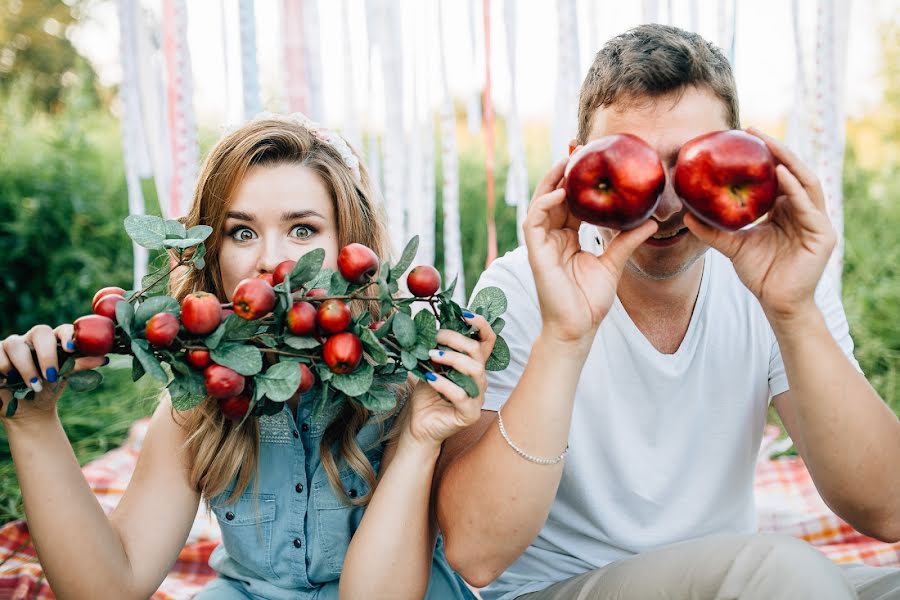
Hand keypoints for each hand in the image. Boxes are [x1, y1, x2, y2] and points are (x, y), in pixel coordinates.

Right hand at [0, 324, 106, 423]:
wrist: (30, 409)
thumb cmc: (50, 388)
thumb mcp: (66, 377)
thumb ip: (81, 365)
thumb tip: (104, 358)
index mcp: (54, 341)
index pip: (61, 329)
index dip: (66, 335)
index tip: (70, 348)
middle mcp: (33, 340)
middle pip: (39, 332)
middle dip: (46, 354)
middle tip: (52, 375)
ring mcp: (12, 346)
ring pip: (15, 344)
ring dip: (26, 367)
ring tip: (34, 386)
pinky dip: (3, 368)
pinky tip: (9, 380)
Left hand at [403, 313, 495, 447]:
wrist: (420, 425)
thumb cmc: (427, 396)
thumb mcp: (430, 367)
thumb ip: (435, 350)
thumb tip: (427, 328)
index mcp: (473, 365)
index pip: (487, 341)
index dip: (481, 325)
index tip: (464, 314)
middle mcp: (479, 379)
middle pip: (477, 352)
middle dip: (455, 340)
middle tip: (434, 338)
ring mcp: (477, 397)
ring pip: (474, 370)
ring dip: (451, 358)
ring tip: (431, 356)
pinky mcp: (469, 414)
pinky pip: (462, 395)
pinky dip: (444, 383)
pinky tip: (430, 379)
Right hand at [524, 157, 658, 344]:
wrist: (578, 328)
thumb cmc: (591, 300)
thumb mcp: (614, 263)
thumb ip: (628, 240)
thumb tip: (653, 221)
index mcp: (568, 237)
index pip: (571, 201)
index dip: (579, 181)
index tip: (593, 160)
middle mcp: (553, 236)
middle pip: (554, 195)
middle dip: (563, 172)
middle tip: (580, 150)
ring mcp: (542, 243)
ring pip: (541, 203)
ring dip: (552, 181)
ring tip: (568, 162)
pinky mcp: (535, 252)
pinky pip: (534, 222)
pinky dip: (545, 204)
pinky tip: (561, 193)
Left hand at [683, 128, 835, 318]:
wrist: (777, 303)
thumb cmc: (760, 274)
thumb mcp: (732, 246)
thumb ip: (712, 230)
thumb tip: (685, 214)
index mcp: (786, 209)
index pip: (778, 175)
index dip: (764, 155)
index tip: (742, 136)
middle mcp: (804, 210)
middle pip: (793, 171)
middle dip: (776, 149)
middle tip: (753, 132)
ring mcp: (816, 220)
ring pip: (805, 181)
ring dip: (787, 161)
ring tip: (768, 145)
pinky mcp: (823, 233)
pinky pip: (808, 205)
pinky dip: (794, 188)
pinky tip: (780, 174)